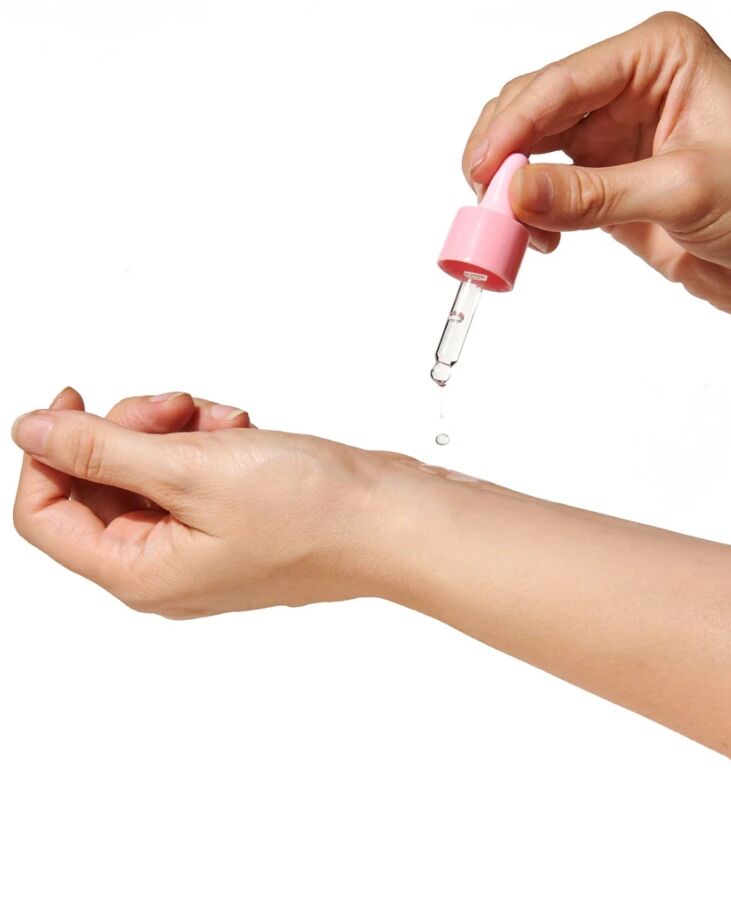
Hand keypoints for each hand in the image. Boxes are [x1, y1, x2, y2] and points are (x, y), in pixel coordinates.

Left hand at [12, 389, 383, 617]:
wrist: (391, 518)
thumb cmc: (312, 512)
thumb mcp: (190, 469)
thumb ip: (100, 450)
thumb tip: (33, 432)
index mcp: (141, 573)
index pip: (45, 515)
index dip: (48, 452)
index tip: (72, 403)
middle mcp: (167, 568)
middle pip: (100, 488)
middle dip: (130, 433)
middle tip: (171, 409)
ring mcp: (204, 546)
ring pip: (150, 473)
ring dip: (175, 431)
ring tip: (220, 421)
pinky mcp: (235, 522)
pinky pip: (193, 475)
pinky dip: (209, 442)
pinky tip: (243, 432)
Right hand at [463, 12, 730, 318]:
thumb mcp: (685, 191)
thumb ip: (594, 193)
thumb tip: (517, 192)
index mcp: (659, 58)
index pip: (564, 82)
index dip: (514, 125)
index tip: (484, 171)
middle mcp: (631, 89)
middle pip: (536, 108)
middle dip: (504, 154)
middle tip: (486, 203)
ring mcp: (614, 138)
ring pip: (533, 150)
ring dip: (512, 189)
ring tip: (509, 230)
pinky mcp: (606, 184)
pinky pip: (548, 191)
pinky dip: (531, 216)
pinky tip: (537, 240)